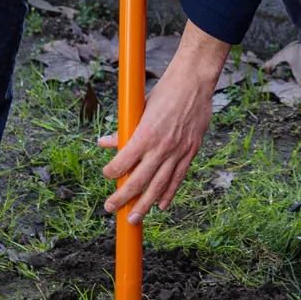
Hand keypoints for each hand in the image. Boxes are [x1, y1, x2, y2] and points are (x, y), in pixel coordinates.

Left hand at [101, 23, 230, 221]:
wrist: (194, 82)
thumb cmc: (165, 91)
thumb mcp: (139, 108)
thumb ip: (124, 129)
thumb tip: (105, 142)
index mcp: (146, 134)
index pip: (123, 162)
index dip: (112, 172)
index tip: (107, 176)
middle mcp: (162, 146)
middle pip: (140, 180)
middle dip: (124, 198)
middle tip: (111, 209)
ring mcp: (178, 151)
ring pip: (159, 185)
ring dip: (145, 204)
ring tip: (134, 218)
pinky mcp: (191, 151)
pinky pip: (178, 178)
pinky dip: (169, 193)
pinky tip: (161, 206)